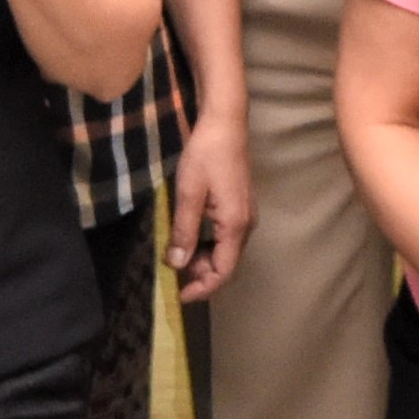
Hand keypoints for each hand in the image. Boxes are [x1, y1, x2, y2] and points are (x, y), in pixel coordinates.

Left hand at [167, 104, 256, 306]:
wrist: (225, 123)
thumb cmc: (205, 155)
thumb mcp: (188, 193)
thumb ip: (184, 231)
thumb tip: (178, 264)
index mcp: (235, 225)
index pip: (223, 272)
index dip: (202, 288)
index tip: (179, 295)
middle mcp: (246, 225)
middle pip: (226, 264)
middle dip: (200, 274)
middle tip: (172, 271)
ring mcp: (245, 215)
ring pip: (226, 251)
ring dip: (203, 259)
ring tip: (177, 255)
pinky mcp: (240, 206)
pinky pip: (226, 237)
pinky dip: (208, 245)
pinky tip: (189, 237)